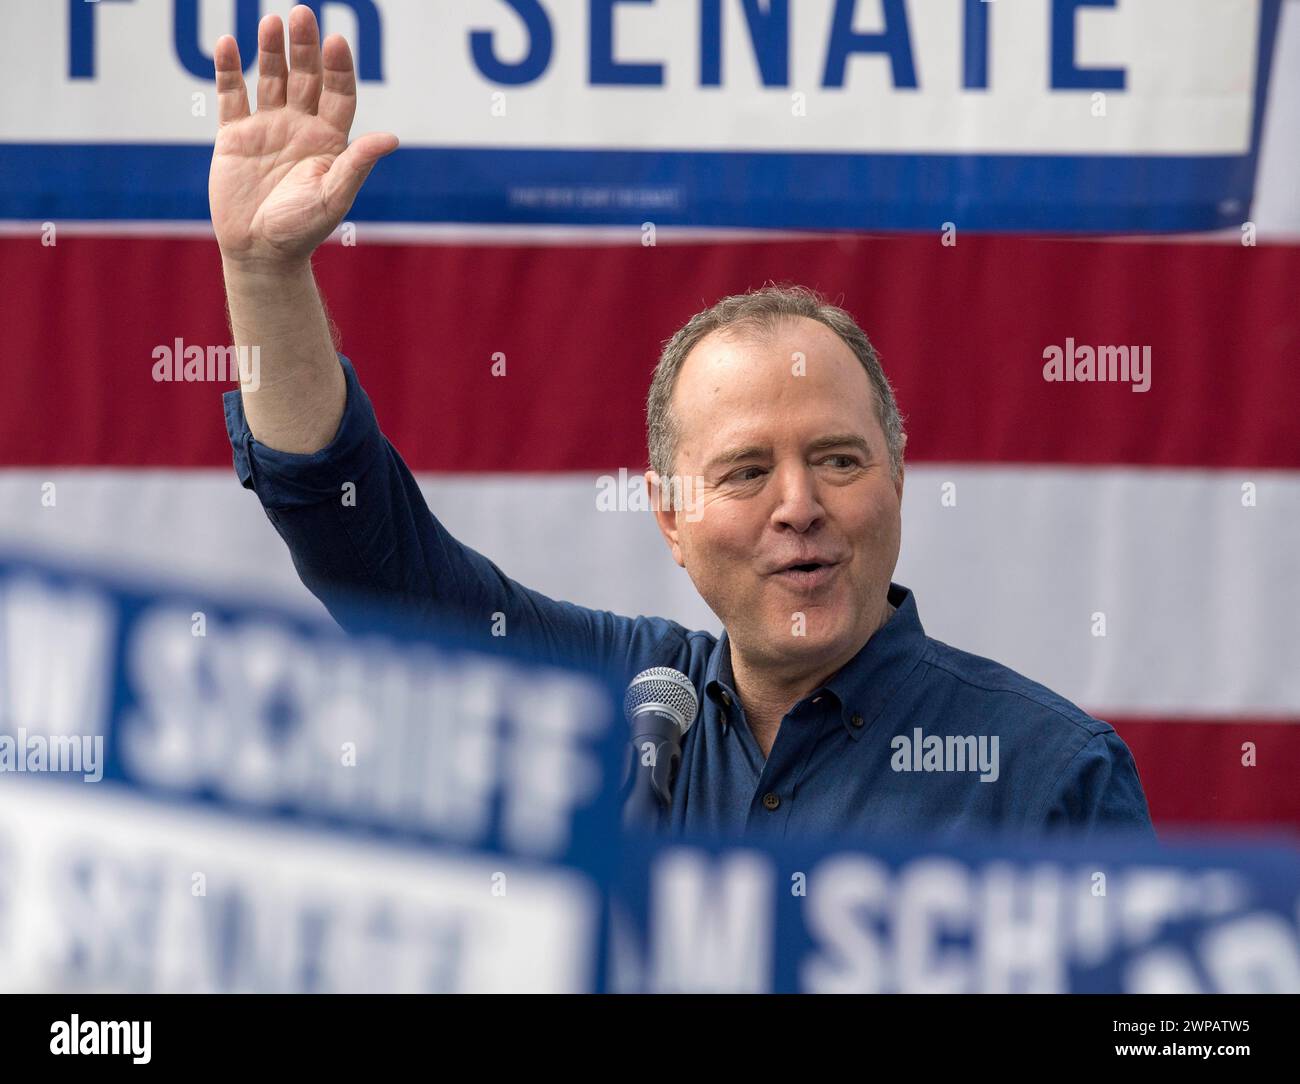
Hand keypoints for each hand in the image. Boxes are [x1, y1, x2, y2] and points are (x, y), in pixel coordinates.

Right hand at [209, 5, 396, 271]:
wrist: (260, 252)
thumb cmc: (302, 229)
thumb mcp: (333, 197)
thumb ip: (356, 165)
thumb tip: (391, 139)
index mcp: (329, 142)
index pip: (339, 94)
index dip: (338, 68)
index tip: (337, 42)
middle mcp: (301, 128)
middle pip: (306, 77)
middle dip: (305, 47)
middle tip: (303, 13)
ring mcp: (267, 128)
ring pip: (271, 78)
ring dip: (272, 50)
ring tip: (271, 21)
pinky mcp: (235, 135)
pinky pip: (231, 94)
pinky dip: (229, 70)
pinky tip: (229, 43)